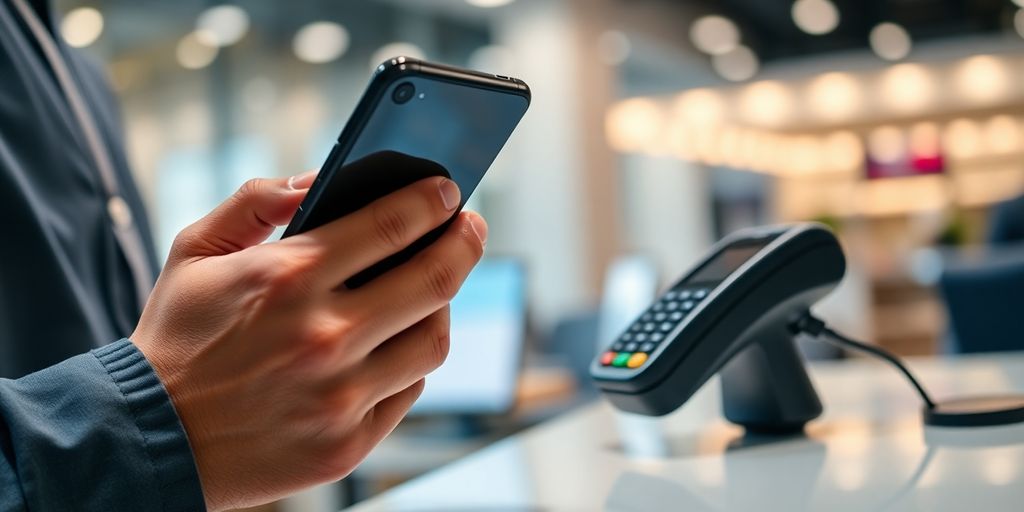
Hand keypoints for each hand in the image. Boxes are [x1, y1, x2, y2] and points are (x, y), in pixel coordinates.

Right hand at [131, 171, 486, 510]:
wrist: (149, 438)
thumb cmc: (177, 339)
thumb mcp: (195, 252)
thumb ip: (253, 203)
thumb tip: (314, 179)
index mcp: (287, 277)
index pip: (391, 224)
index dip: (433, 201)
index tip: (448, 192)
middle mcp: (323, 336)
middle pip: (434, 278)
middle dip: (465, 241)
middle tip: (471, 227)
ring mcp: (340, 395)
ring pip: (433, 339)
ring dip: (443, 305)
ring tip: (436, 287)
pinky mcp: (347, 443)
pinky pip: (409, 390)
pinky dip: (411, 360)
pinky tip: (400, 341)